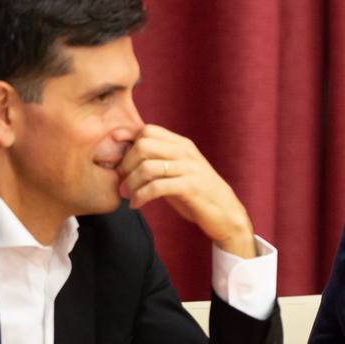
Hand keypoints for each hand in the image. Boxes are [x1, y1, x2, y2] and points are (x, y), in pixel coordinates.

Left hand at [117, 124, 256, 257]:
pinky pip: (157, 187)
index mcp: (182, 144)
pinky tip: (136, 204)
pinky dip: (141, 196)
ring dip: (132, 184)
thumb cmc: (196, 194)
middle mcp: (186, 152)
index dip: (127, 142)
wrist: (226, 214)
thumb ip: (157, 159)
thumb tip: (124, 148)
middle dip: (126, 164)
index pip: (147, 130)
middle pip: (143, 145)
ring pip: (147, 166)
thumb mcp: (176, 171)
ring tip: (130, 196)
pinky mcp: (191, 187)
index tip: (118, 161)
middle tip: (122, 180)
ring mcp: (190, 169)